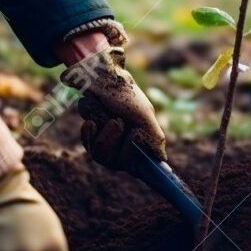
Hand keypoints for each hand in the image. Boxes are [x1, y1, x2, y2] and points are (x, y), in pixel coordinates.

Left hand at [62, 47, 166, 170]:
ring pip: (101, 156)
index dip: (145, 172)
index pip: (147, 169)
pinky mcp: (94, 139)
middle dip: (113, 140)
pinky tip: (91, 121)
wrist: (101, 78)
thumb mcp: (144, 115)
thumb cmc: (127, 95)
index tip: (137, 164)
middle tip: (116, 121)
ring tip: (106, 117)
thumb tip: (161, 159)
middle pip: (117, 163)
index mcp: (145, 144)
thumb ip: (153, 137)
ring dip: (102, 134)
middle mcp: (128, 149)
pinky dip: (89, 132)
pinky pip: (89, 146)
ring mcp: (110, 145)